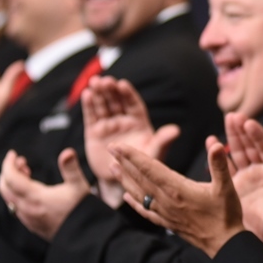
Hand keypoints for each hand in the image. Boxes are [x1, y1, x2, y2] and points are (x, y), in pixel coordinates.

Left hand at [0, 148, 90, 240]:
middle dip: (8, 172)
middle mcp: (27, 209)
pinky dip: (16, 194)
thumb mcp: (78, 186)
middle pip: (4, 188)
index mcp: (35, 197)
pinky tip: (30, 191)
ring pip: (9, 198)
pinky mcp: (31, 225)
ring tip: (26, 173)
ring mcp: (27, 218)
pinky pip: (15, 207)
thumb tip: (67, 152)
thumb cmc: (81, 210)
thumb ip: (71, 168)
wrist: (83, 236)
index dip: (8, 163)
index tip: (13, 153)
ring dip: (12, 183)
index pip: (11, 178)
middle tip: (21, 161)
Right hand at [82, 76, 178, 205]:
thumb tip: (176, 130)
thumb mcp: (153, 153)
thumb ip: (162, 141)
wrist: (122, 181)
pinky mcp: (95, 132)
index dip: (128, 94)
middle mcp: (124, 120)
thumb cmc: (142, 166)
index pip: (133, 104)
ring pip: (103, 105)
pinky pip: (92, 116)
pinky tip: (87, 94)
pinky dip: (89, 105)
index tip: (122, 84)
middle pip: (117, 101)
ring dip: (99, 93)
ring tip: (94, 82)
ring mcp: (109, 125)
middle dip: (111, 90)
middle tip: (106, 81)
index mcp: (139, 122)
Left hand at [110, 139, 245, 256]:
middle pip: (140, 178)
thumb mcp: (226, 186)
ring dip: (125, 180)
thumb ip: (220, 164)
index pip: (150, 168)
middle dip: (124, 162)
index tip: (117, 145)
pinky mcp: (167, 223)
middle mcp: (166, 201)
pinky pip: (145, 211)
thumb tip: (216, 143)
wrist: (224, 244)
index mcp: (178, 189)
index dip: (132, 155)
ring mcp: (165, 213)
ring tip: (112, 168)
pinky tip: (126, 197)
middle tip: (111, 148)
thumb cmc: (226, 214)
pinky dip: (134, 203)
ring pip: (139, 193)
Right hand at [223, 112, 262, 258]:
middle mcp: (262, 170)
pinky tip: (211, 142)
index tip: (249, 122)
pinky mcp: (233, 186)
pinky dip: (218, 155)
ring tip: (226, 120)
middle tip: (234, 115)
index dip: (259, 135)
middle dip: (243, 130)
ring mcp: (247, 176)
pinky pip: (225, 167)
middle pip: (252, 145)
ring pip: (238, 152)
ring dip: (232, 136)